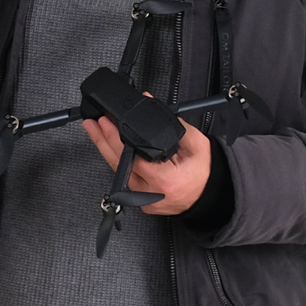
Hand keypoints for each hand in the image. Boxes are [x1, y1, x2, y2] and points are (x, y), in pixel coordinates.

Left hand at [82, 109, 211, 215]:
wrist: (213, 195)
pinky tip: (109, 149)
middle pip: (117, 165)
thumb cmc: (207, 172)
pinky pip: (125, 180)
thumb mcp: (195, 142)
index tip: (105, 122)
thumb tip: (149, 102)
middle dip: (102, 141)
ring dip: (106, 151)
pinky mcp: (143, 203)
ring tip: (97, 132)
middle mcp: (151, 194)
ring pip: (118, 173)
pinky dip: (117, 163)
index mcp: (165, 180)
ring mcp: (145, 201)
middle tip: (92, 124)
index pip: (130, 157)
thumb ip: (171, 122)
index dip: (114, 139)